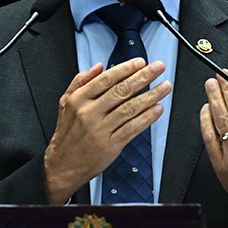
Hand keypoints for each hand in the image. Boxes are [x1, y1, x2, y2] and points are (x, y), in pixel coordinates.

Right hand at [44, 58, 170, 203]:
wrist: (63, 165)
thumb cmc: (67, 134)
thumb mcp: (65, 103)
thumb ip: (80, 81)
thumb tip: (98, 66)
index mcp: (79, 99)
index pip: (106, 79)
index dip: (126, 69)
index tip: (141, 62)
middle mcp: (89, 113)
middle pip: (121, 91)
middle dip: (143, 77)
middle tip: (158, 68)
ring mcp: (100, 129)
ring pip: (130, 108)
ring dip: (151, 95)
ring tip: (164, 87)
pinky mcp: (110, 145)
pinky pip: (132, 128)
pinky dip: (147, 117)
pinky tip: (157, 109)